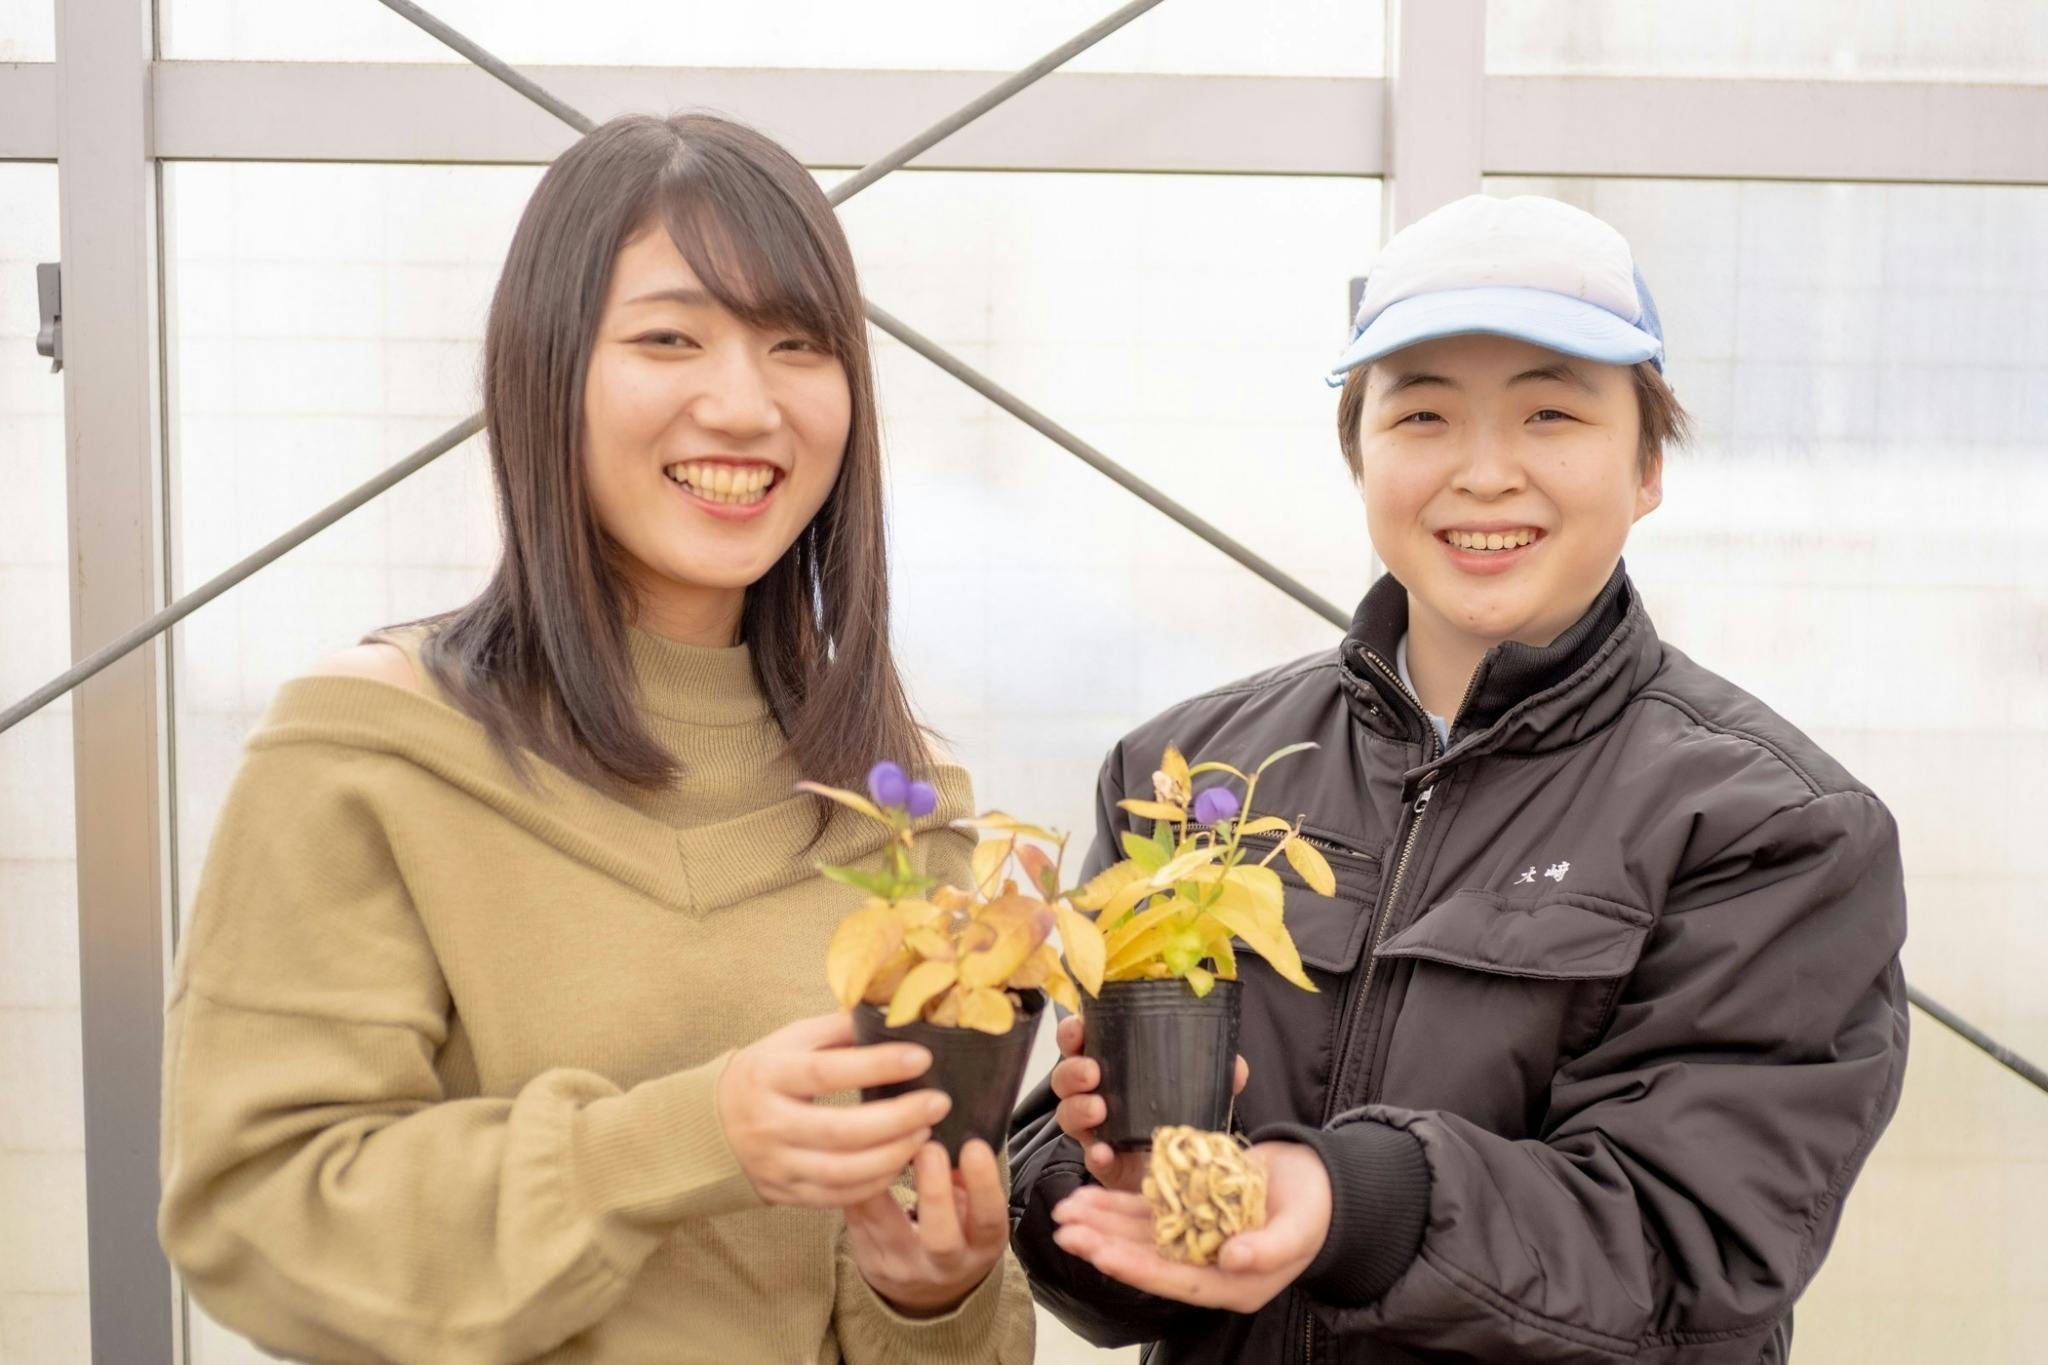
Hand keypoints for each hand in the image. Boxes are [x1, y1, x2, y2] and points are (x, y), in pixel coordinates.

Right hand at [716, 1011, 947, 1206]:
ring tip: (925, 1134)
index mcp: (769, 1074)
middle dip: (897, 1119)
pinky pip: (837, 1197)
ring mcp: (777, 1164)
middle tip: (938, 1103)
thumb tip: (892, 1015)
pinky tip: (901, 1163)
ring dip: (893, 1155)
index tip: (921, 1058)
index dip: (877, 1065)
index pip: (827, 1072)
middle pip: (839, 1129)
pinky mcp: (786, 1194)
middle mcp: (770, 1123)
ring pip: (842, 1171)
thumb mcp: (790, 1041)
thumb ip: (837, 1031)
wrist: (712, 1125)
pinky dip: (875, 1183)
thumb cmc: (767, 1073)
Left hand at [844, 1139, 1008, 1316]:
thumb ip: (968, 1181)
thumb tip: (955, 1137)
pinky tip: (854, 1158)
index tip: (974, 1147)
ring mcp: (905, 1268)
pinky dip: (855, 1187)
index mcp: (981, 1247)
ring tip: (880, 1143)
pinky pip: (859, 1221)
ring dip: (881, 1182)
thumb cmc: (959, 1233)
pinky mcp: (871, 1263)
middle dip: (934, 1192)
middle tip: (929, 1148)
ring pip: (886, 1228)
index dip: (984, 1185)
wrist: (928, 1291)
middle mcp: (945, 1266)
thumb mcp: (975, 1213)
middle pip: (940, 1238)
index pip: (988, 1219)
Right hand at [1049, 1012, 1249, 1192]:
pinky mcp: (1104, 1162)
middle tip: (1092, 1072)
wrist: (1179, 1170)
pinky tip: (1104, 1152)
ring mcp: (1094, 1130)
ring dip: (1078, 1108)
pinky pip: (1090, 1157)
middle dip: (1072, 1071)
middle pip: (1064, 1076)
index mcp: (1111, 1066)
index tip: (1078, 1030)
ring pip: (1067, 1114)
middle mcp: (1094, 1094)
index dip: (1072, 1032)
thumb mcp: (1197, 1089)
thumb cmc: (1177, 1116)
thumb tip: (1236, 1067)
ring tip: (1099, 1109)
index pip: (1079, 1042)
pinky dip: (1095, 1154)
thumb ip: (1215, 1075)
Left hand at [1049, 1140, 1330, 1313]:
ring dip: (1102, 1222)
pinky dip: (1117, 1203)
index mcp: (1232, 1283)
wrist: (1319, 1179)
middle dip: (1104, 1244)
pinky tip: (1088, 1195)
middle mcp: (1207, 1266)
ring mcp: (1194, 1239)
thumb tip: (1231, 1259)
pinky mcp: (1189, 1211)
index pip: (1175, 1280)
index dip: (1136, 1268)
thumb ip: (1268, 1249)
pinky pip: (1147, 1210)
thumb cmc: (1316, 1209)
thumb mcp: (1300, 1229)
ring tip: (1066, 1211)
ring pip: (1139, 1234)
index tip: (1101, 1253)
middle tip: (1065, 1232)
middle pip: (1147, 1259)